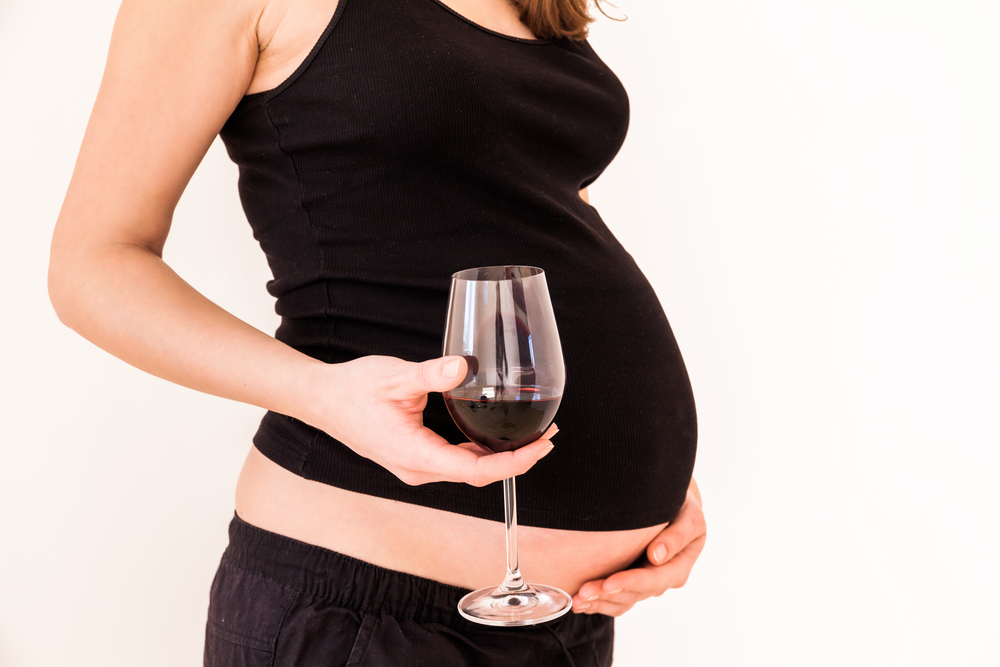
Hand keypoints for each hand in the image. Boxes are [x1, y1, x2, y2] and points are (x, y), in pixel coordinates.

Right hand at [301, 354, 556, 486]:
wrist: (322, 400)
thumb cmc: (353, 390)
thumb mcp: (396, 376)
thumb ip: (432, 373)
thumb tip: (464, 367)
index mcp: (416, 455)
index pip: (476, 470)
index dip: (514, 462)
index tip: (541, 447)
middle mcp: (418, 469)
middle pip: (479, 474)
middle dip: (517, 459)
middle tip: (548, 436)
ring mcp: (415, 467)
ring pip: (468, 470)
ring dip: (501, 456)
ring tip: (533, 436)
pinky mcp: (414, 458)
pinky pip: (456, 462)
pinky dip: (482, 452)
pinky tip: (497, 435)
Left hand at [572, 478, 705, 615]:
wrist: (673, 506)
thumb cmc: (683, 507)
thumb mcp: (690, 516)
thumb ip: (678, 534)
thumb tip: (657, 556)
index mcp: (678, 567)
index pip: (653, 580)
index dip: (630, 582)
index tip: (608, 583)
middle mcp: (661, 580)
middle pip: (633, 594)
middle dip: (607, 594)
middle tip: (581, 594)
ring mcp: (645, 583)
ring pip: (621, 601)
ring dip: (598, 603)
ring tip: (576, 601)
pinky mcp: (630, 581)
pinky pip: (614, 599)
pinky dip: (597, 602)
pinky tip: (579, 602)